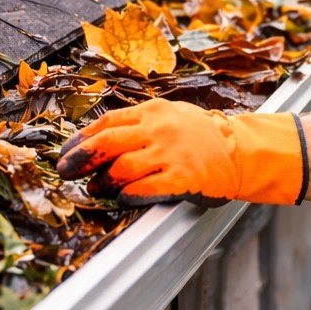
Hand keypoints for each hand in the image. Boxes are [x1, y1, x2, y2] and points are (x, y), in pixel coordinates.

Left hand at [54, 99, 306, 207]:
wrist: (243, 151)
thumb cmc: (204, 136)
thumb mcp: (172, 115)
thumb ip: (140, 122)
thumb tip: (99, 138)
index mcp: (153, 111)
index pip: (106, 123)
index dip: (81, 140)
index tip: (66, 153)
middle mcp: (159, 129)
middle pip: (106, 144)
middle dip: (80, 161)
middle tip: (67, 173)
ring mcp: (171, 153)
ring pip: (121, 169)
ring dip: (103, 182)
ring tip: (97, 189)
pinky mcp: (182, 178)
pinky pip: (143, 189)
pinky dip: (127, 195)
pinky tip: (122, 198)